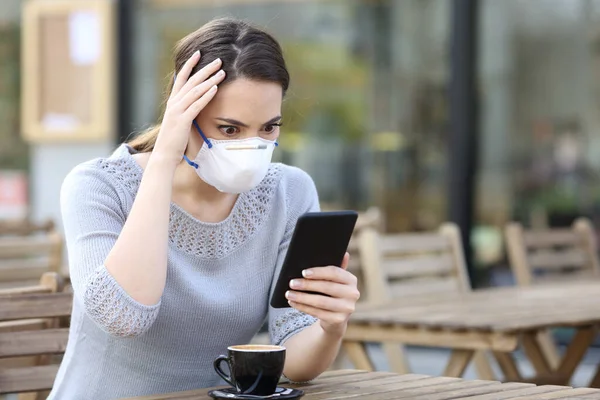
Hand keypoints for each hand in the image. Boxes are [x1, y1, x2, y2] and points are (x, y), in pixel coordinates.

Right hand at [152, 51, 225, 165]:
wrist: (165, 154)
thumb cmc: (175, 140)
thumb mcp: (180, 121)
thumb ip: (187, 110)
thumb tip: (198, 104)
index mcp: (173, 101)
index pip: (181, 78)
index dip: (190, 65)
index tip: (199, 53)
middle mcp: (174, 103)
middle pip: (191, 81)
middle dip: (205, 69)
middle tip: (218, 60)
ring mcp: (178, 111)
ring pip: (196, 90)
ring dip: (210, 80)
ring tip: (222, 71)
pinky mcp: (183, 120)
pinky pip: (197, 105)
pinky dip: (206, 96)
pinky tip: (215, 88)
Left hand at [285, 253, 359, 337]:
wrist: (336, 319)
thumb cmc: (332, 294)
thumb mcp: (335, 281)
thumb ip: (337, 267)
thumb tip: (344, 253)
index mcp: (351, 280)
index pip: (335, 273)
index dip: (318, 272)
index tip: (303, 272)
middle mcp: (353, 294)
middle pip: (327, 287)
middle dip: (307, 285)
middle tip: (292, 283)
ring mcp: (347, 308)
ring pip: (321, 301)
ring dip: (302, 297)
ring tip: (289, 294)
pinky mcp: (338, 320)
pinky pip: (317, 313)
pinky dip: (303, 307)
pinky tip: (293, 302)